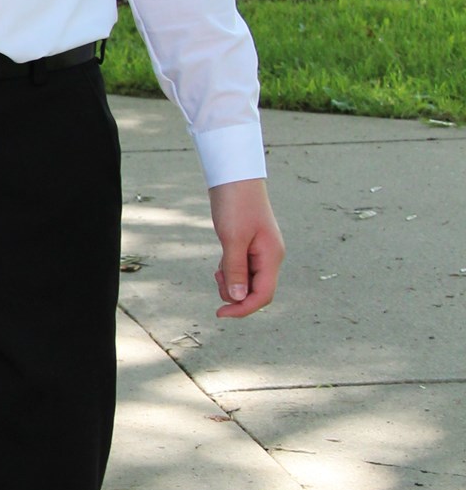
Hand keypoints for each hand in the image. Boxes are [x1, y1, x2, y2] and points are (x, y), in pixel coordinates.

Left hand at [208, 179, 284, 319]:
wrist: (234, 176)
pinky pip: (242, 270)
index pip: (263, 295)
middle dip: (235, 294)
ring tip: (218, 268)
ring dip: (231, 282)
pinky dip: (230, 272)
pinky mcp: (249, 246)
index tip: (220, 313)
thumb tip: (238, 298)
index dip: (243, 309)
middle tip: (217, 276)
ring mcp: (260, 252)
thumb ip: (236, 270)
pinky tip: (221, 264)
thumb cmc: (235, 204)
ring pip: (247, 282)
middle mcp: (270, 256)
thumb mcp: (232, 238)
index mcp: (271, 256)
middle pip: (256, 291)